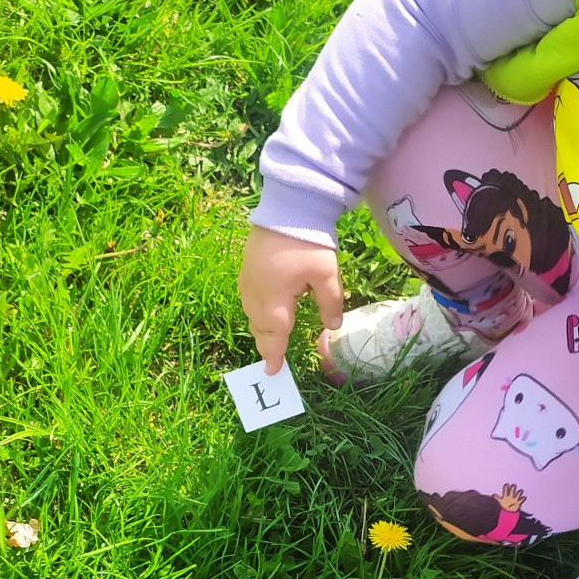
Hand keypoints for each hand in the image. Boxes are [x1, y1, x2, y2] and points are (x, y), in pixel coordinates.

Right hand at [237, 224, 344, 374]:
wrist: (288, 206)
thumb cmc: (308, 241)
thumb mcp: (326, 273)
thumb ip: (330, 303)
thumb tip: (332, 327)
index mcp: (276, 296)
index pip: (275, 333)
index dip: (274, 353)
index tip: (273, 372)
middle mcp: (256, 291)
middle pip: (259, 326)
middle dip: (266, 343)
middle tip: (272, 360)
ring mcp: (248, 279)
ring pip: (250, 313)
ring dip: (259, 328)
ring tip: (268, 340)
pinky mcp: (246, 268)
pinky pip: (247, 298)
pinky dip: (255, 311)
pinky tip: (263, 312)